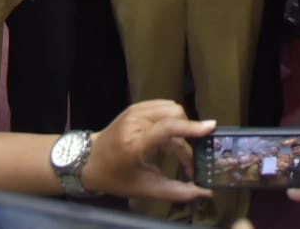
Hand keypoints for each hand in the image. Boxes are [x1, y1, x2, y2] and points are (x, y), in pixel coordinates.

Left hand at [82, 100, 214, 203]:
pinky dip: (171, 119)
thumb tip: (204, 193)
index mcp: (135, 144)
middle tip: (185, 157)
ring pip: (172, 108)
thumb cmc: (116, 178)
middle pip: (175, 115)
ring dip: (180, 126)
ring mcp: (134, 111)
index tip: (211, 128)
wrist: (88, 161)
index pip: (167, 129)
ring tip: (174, 148)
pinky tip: (166, 136)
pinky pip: (164, 106)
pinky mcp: (135, 106)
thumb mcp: (144, 188)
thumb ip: (175, 191)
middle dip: (186, 134)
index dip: (191, 127)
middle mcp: (135, 122)